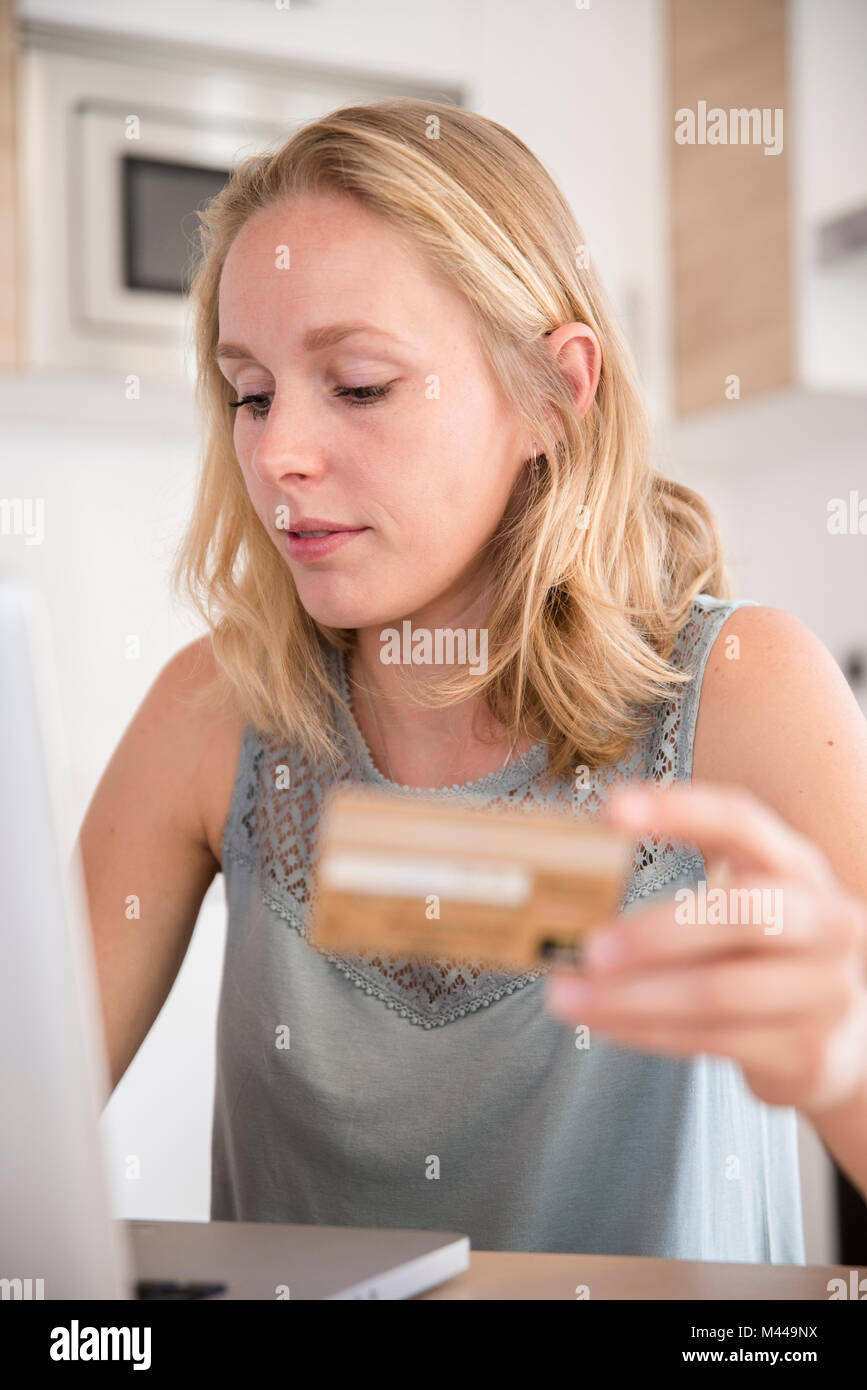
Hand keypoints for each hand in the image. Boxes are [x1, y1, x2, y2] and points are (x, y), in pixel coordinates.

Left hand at [546, 781, 866, 1117]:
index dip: (679, 810)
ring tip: (565, 994)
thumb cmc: (764, 955)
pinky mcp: (806, 1052)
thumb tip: (570, 895)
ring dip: (630, 996)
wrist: (845, 1038)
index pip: (741, 822)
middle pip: (742, 913)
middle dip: (656, 931)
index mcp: (798, 866)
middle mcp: (826, 921)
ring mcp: (825, 991)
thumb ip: (683, 893)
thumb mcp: (745, 905)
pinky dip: (642, 1030)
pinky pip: (709, 1039)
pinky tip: (599, 1020)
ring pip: (717, 991)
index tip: (611, 808)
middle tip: (588, 946)